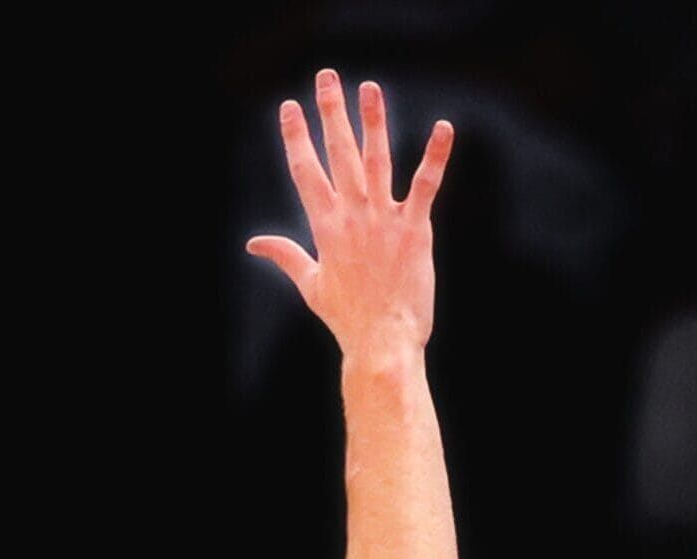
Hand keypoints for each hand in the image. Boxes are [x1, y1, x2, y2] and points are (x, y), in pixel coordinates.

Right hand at [247, 70, 452, 364]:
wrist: (382, 343)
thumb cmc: (347, 318)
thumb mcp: (310, 284)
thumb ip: (285, 256)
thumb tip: (253, 243)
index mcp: (324, 225)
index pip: (305, 170)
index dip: (296, 136)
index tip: (290, 107)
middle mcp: (351, 215)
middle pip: (337, 153)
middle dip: (330, 112)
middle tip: (327, 77)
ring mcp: (383, 220)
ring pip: (376, 159)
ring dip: (373, 120)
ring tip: (369, 87)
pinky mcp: (415, 230)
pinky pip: (425, 185)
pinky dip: (435, 156)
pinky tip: (443, 129)